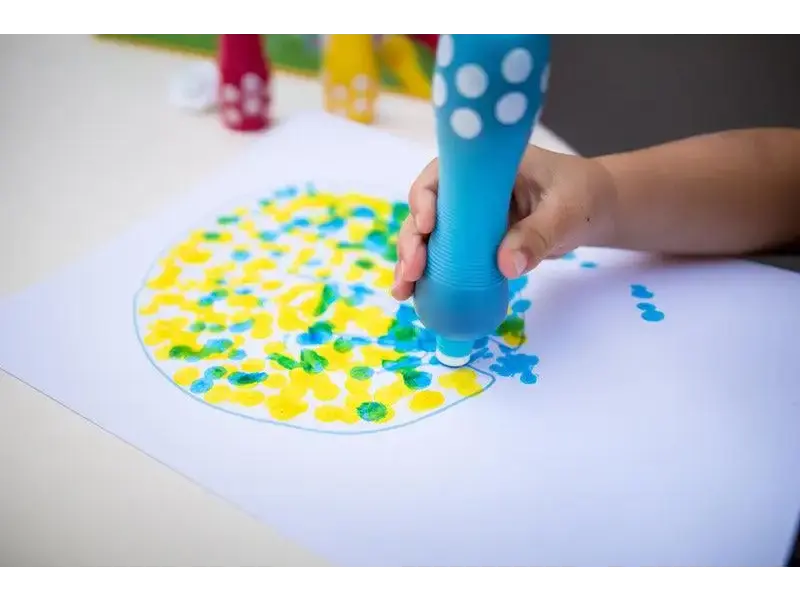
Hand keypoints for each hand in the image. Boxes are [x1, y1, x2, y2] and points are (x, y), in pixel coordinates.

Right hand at [391, 145, 616, 300]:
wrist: (593, 209)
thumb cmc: (581, 196)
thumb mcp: (566, 213)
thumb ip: (538, 235)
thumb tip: (506, 266)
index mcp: (485, 167)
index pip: (442, 174)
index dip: (426, 197)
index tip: (426, 225)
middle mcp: (468, 189)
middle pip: (426, 209)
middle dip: (411, 240)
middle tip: (411, 271)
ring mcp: (468, 216)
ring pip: (429, 236)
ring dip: (412, 262)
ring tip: (403, 292)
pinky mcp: (473, 241)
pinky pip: (446, 255)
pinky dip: (430, 275)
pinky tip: (415, 296)